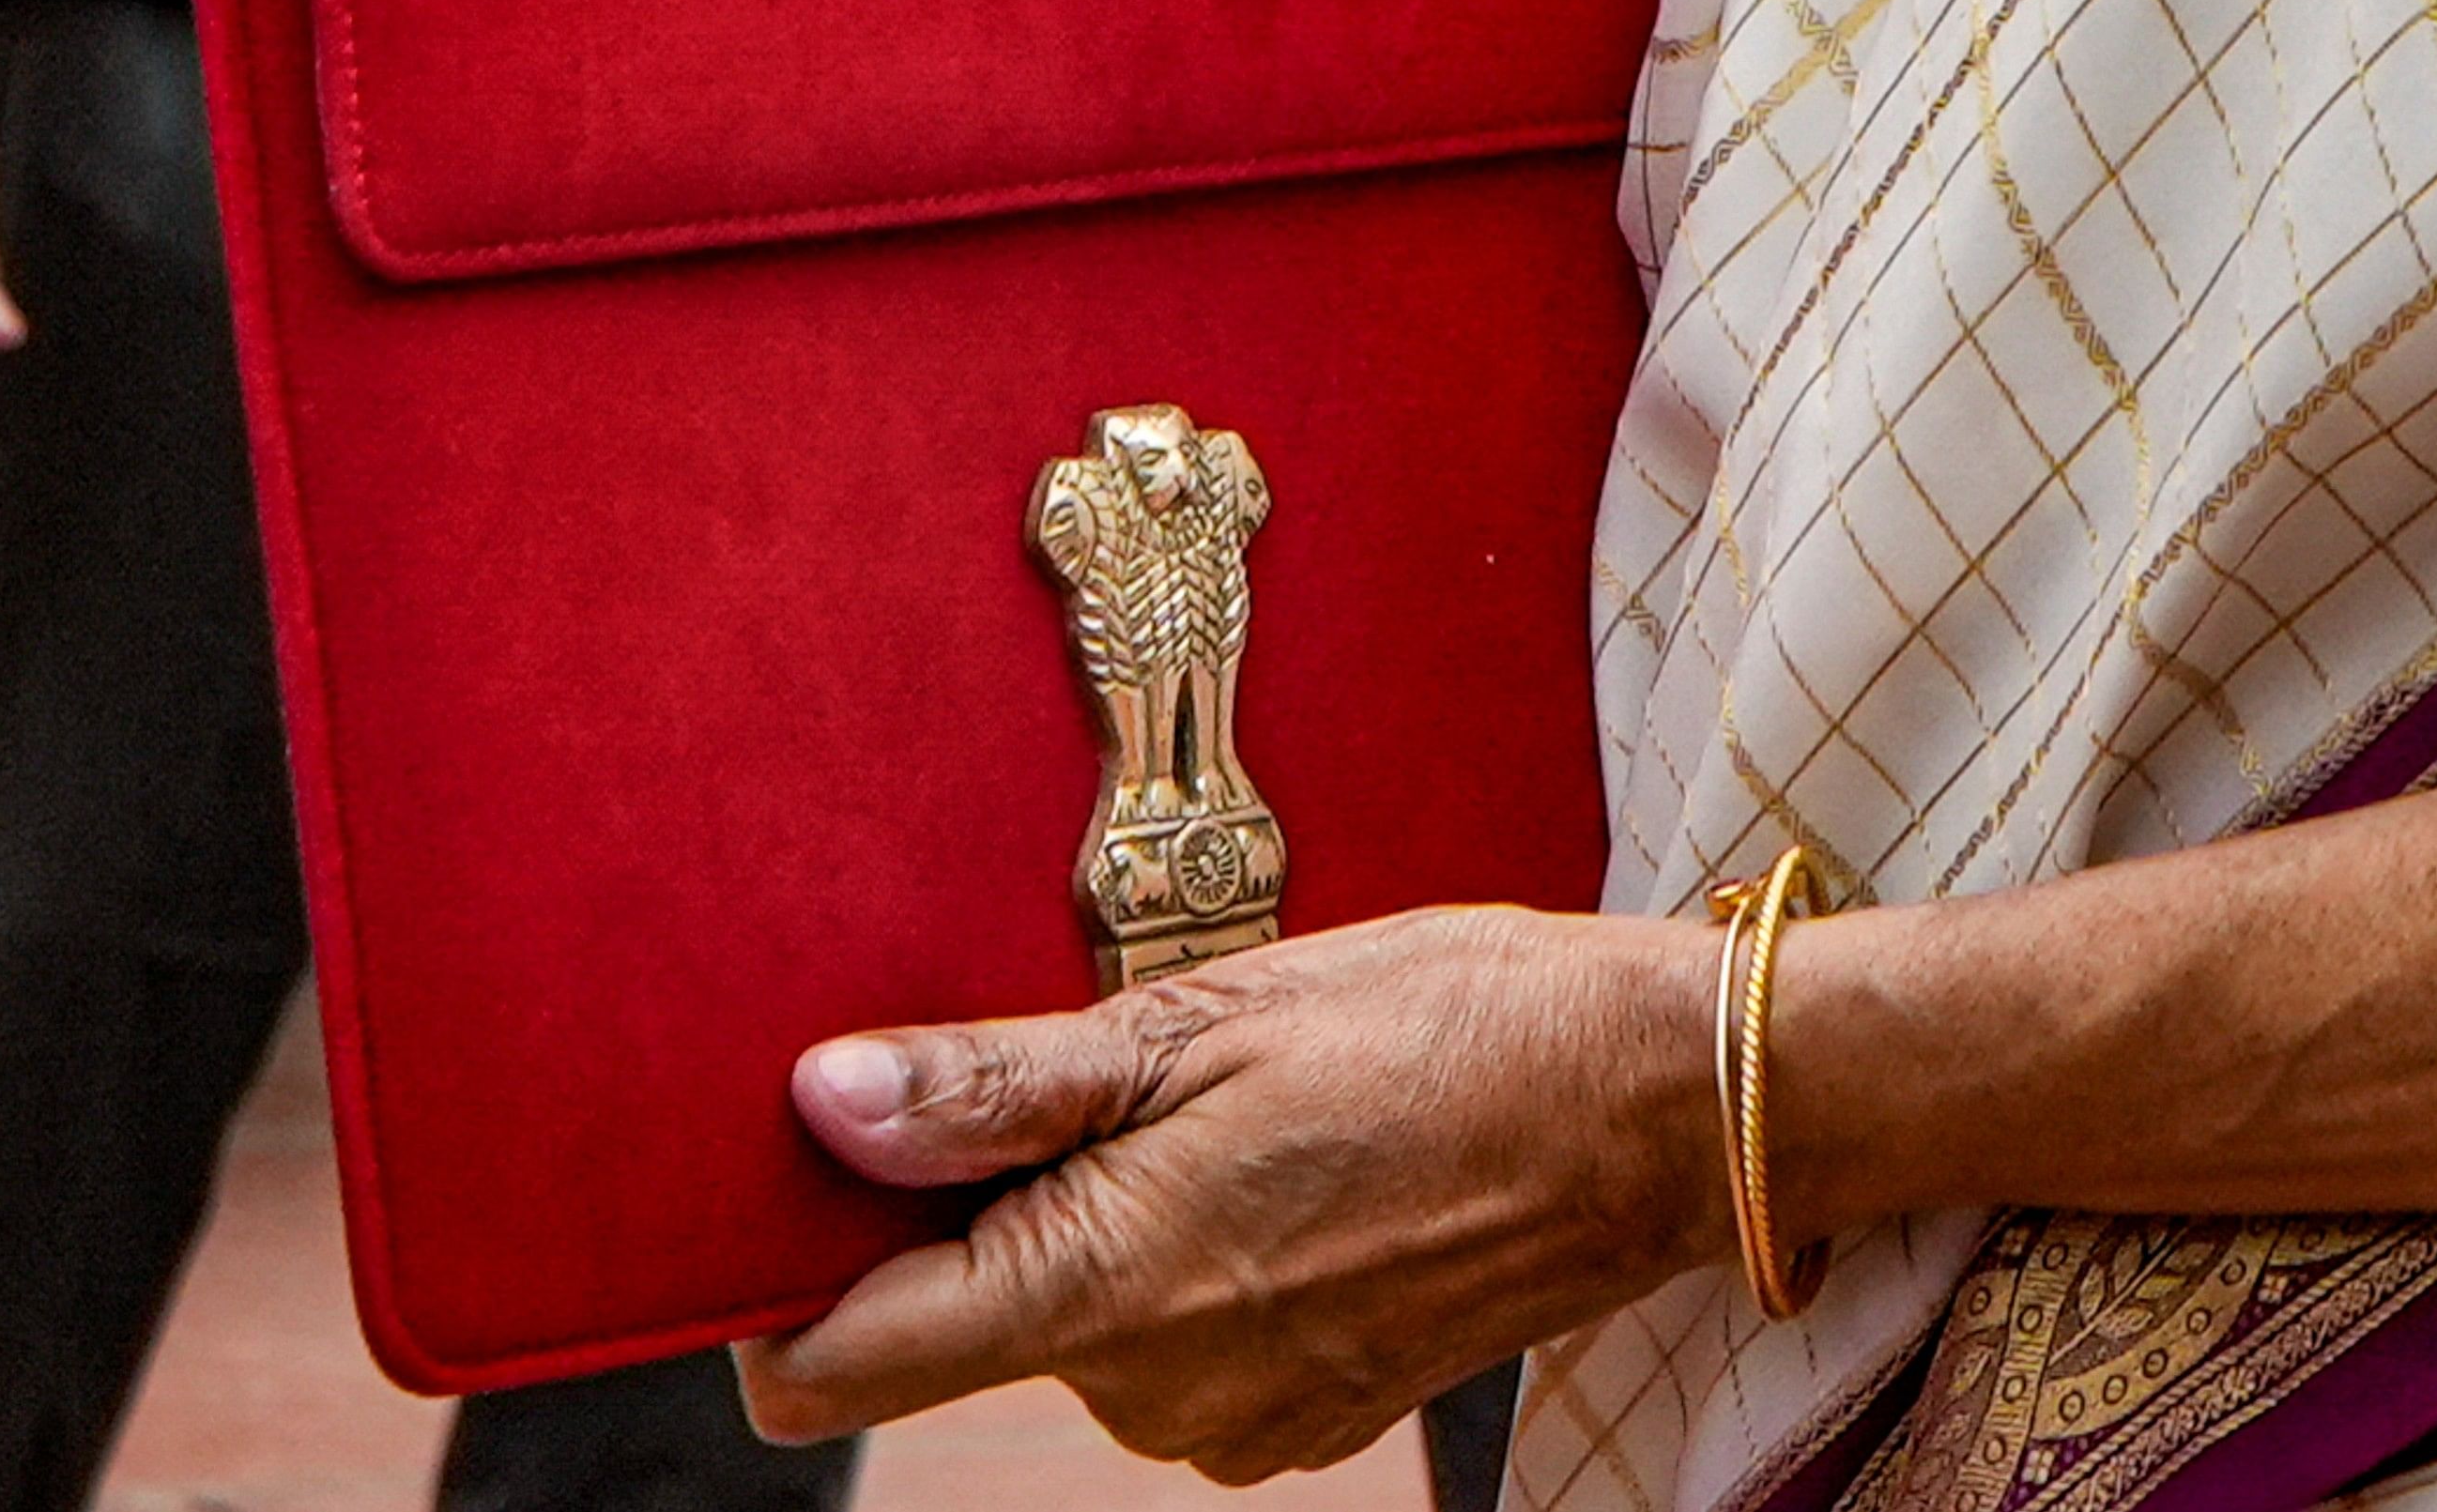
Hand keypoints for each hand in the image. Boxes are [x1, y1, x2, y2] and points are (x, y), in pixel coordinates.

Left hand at [735, 907, 1727, 1482]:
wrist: (1661, 1107)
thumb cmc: (1449, 1026)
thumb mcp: (1207, 1014)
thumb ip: (999, 1086)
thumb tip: (822, 1106)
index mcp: (1104, 1289)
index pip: (836, 1371)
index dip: (776, 1287)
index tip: (804, 1182)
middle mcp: (1153, 1395)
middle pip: (958, 1328)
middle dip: (981, 1208)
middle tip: (1095, 1071)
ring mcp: (1236, 1422)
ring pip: (1069, 1329)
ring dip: (1095, 1224)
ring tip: (1212, 1103)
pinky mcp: (1305, 1419)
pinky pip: (1172, 1351)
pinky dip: (1186, 1263)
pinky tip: (1280, 1164)